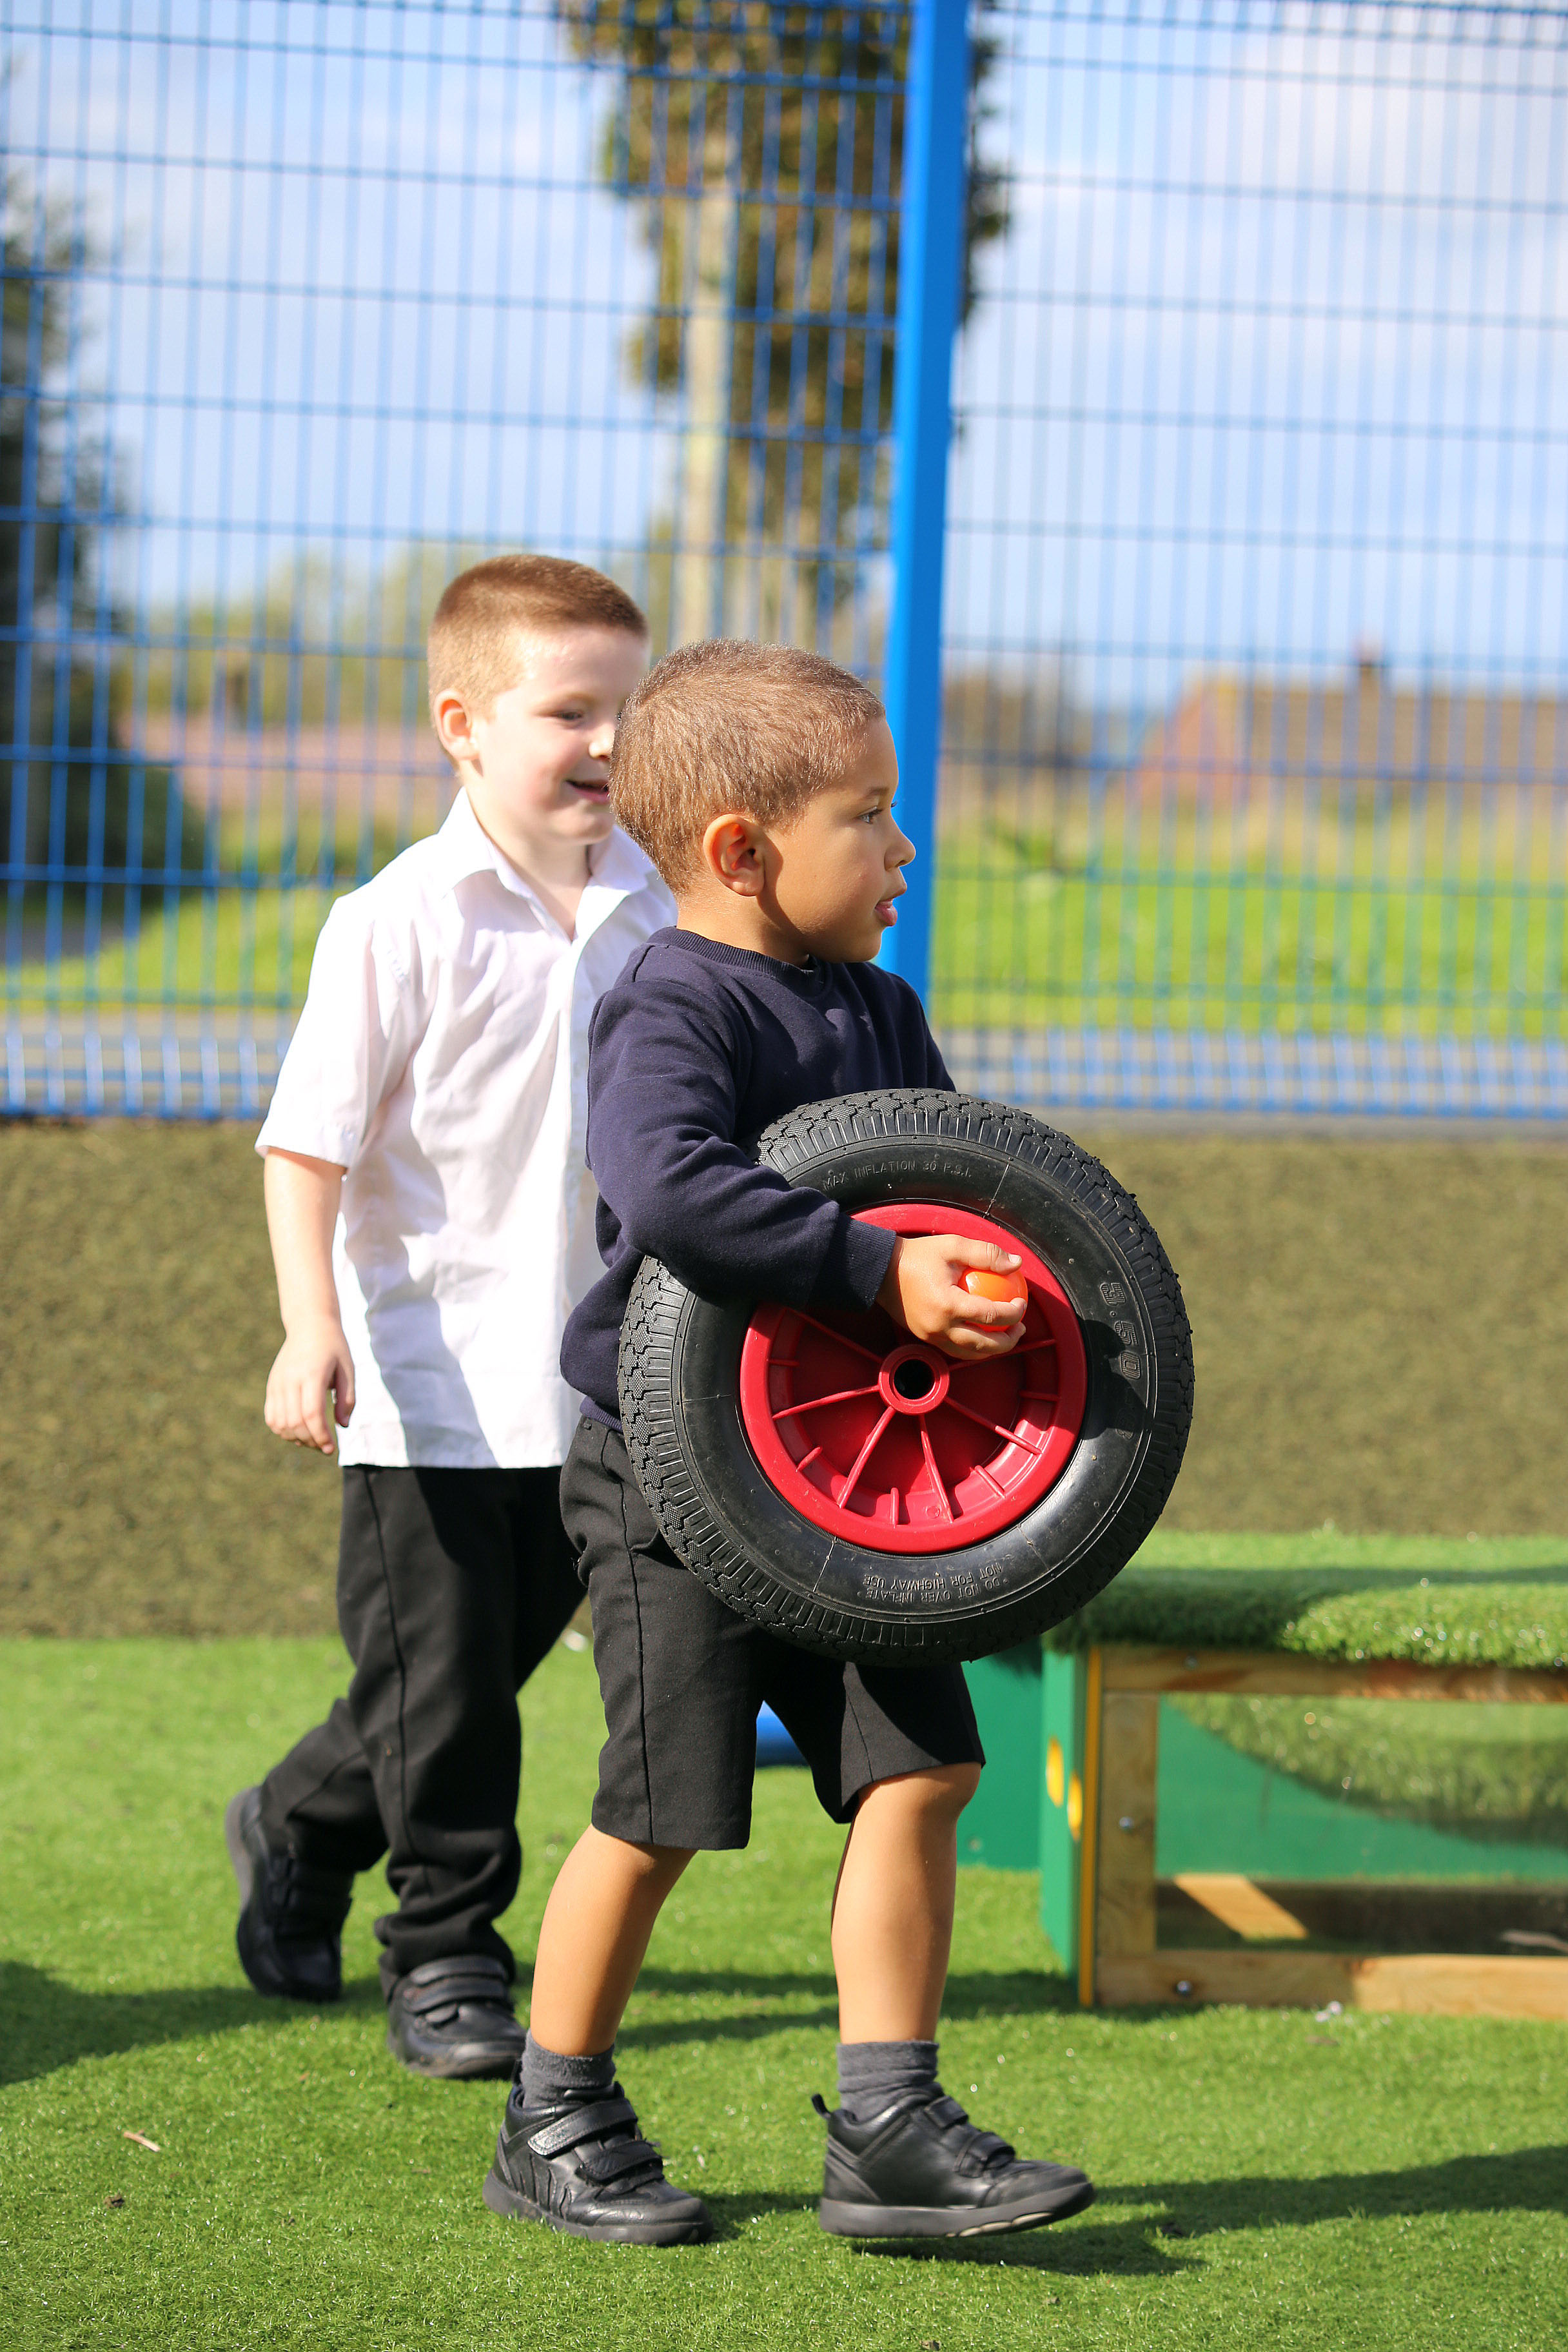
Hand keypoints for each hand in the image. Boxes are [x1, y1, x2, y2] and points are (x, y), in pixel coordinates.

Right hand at [264, 1316, 355, 1453]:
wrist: (309, 1326)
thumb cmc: (334, 1349)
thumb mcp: (348, 1370)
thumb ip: (347, 1399)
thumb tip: (343, 1426)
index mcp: (312, 1374)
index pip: (312, 1413)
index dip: (321, 1435)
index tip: (331, 1448)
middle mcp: (290, 1379)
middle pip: (295, 1422)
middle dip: (311, 1440)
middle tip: (325, 1447)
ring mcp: (277, 1383)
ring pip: (280, 1423)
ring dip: (296, 1438)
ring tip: (313, 1440)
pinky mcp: (272, 1386)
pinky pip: (271, 1417)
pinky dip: (283, 1430)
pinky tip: (299, 1432)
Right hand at [876, 1235, 1026, 1360]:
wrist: (881, 1270)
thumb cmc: (918, 1256)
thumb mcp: (953, 1246)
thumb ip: (986, 1254)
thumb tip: (1016, 1263)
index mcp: (949, 1305)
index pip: (991, 1315)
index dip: (1014, 1312)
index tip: (1022, 1302)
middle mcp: (940, 1327)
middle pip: (984, 1344)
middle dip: (1009, 1340)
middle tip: (1020, 1327)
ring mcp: (931, 1336)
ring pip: (969, 1353)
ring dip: (992, 1348)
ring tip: (1005, 1335)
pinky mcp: (925, 1338)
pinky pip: (954, 1348)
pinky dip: (973, 1346)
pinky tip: (982, 1334)